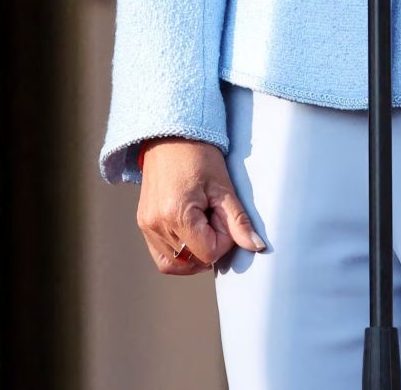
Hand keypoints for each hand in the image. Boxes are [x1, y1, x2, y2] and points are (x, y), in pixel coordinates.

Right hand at [135, 138, 266, 274]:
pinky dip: (178, 255)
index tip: (221, 216)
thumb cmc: (198, 156)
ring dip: (194, 252)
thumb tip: (256, 246)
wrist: (169, 136)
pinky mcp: (144, 224)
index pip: (208, 253)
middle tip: (212, 218)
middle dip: (209, 246)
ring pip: (177, 264)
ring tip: (200, 225)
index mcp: (177, 214)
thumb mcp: (223, 187)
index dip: (222, 241)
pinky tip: (189, 236)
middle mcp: (157, 224)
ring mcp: (147, 226)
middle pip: (193, 260)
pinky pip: (162, 256)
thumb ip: (238, 221)